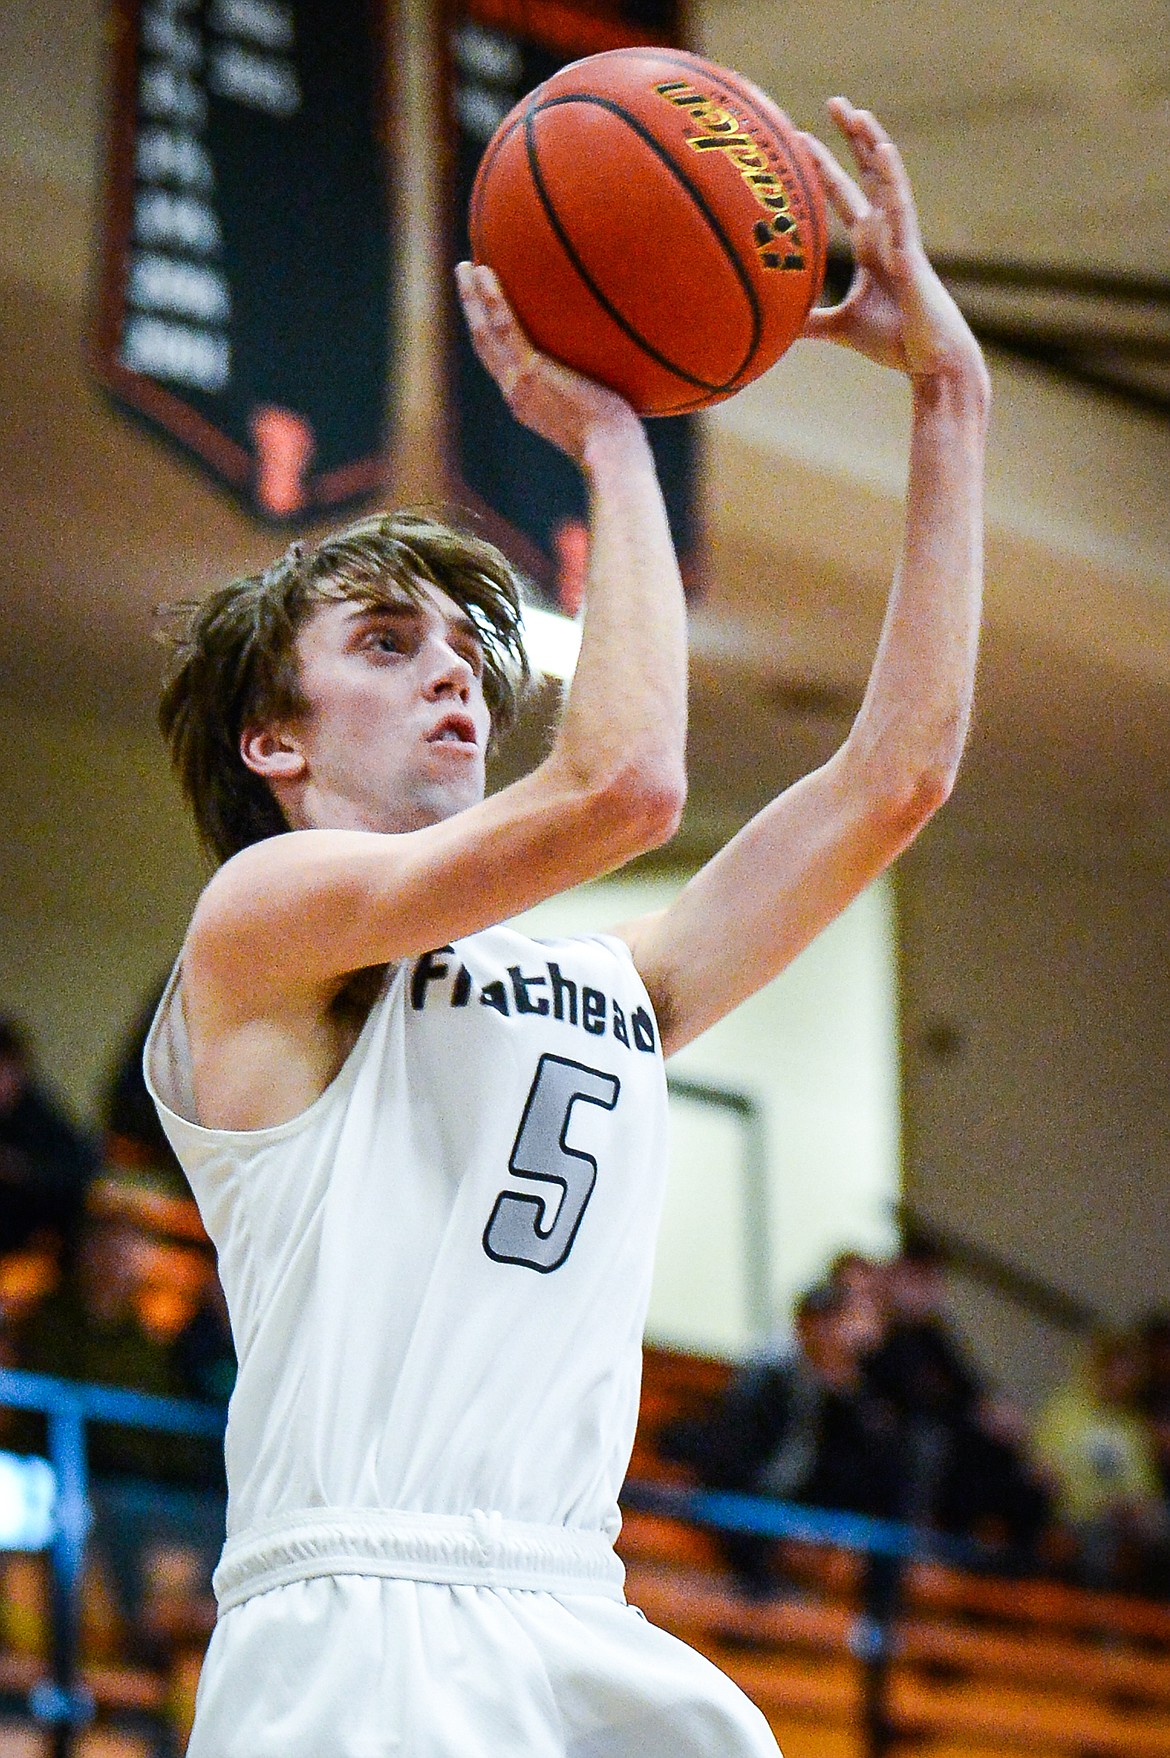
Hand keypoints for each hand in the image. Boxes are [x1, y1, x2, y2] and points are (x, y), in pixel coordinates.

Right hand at [456, 262, 640, 464]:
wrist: (610, 454)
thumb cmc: (617, 440)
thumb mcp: (599, 413)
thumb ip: (595, 389)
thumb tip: (620, 370)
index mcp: (526, 402)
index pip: (501, 364)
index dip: (490, 335)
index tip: (485, 311)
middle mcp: (515, 392)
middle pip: (483, 344)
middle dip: (471, 309)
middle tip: (465, 277)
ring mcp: (519, 381)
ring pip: (485, 331)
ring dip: (473, 296)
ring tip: (467, 265)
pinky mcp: (531, 371)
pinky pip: (505, 326)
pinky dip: (492, 298)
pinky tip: (487, 270)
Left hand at [799, 100, 985, 386]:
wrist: (929, 364)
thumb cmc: (895, 343)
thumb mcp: (840, 328)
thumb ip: (811, 320)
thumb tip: (778, 325)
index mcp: (870, 245)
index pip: (842, 196)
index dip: (823, 168)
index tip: (799, 140)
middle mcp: (886, 233)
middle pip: (868, 174)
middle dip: (851, 139)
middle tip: (834, 101)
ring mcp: (900, 238)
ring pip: (886, 181)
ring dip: (871, 145)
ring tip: (857, 112)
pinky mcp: (912, 252)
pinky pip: (902, 208)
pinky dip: (893, 178)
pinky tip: (883, 149)